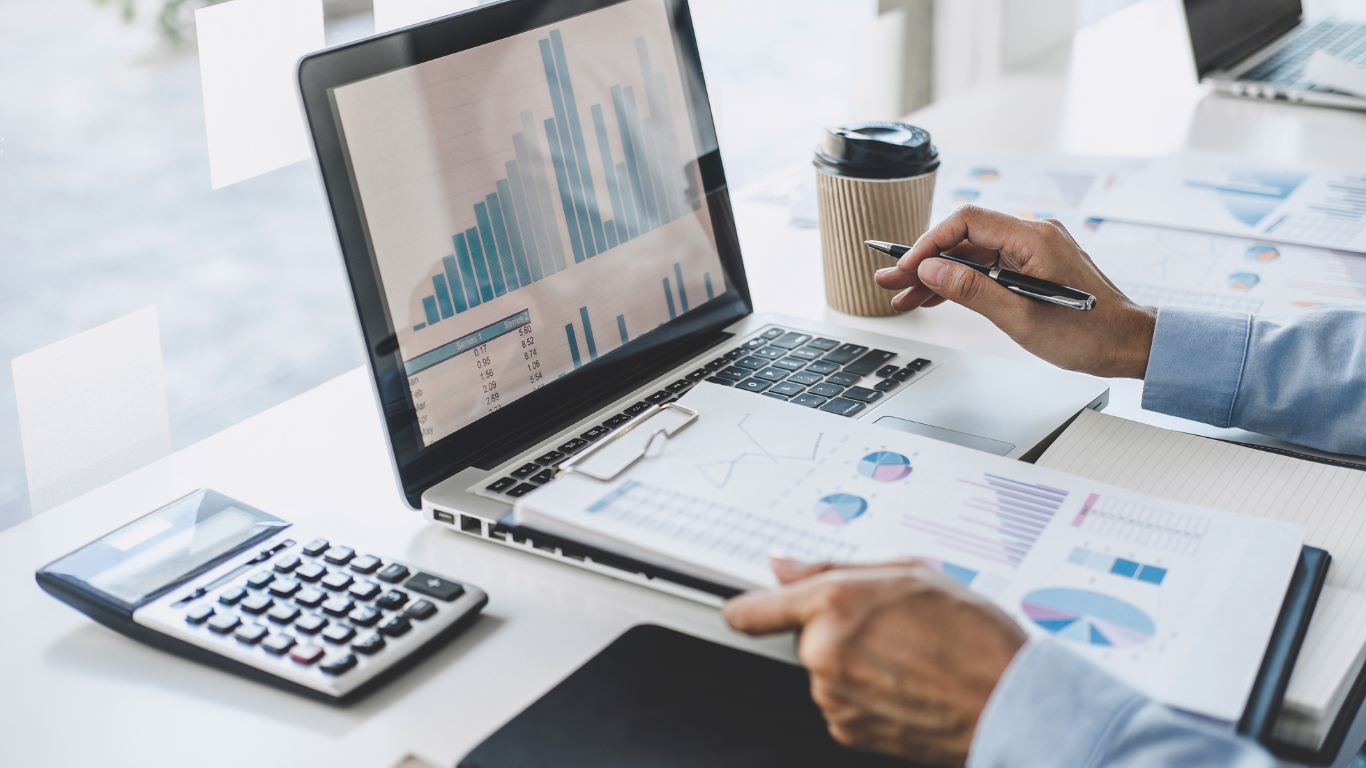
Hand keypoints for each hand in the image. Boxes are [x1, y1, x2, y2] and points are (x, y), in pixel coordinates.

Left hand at [723, 557, 1026, 766]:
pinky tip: (906, 685)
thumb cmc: (972, 634)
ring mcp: (833, 697)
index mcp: (833, 604)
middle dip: (837, 631)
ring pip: (826, 672)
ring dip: (855, 664)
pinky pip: (842, 703)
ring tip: (909, 657)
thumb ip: (834, 568)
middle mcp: (823, 653)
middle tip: (888, 627)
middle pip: (805, 637)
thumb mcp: (907, 572)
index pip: (753, 609)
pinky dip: (866, 696)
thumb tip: (785, 567)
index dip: (747, 608)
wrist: (1009, 700)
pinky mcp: (848, 730)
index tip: (745, 608)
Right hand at [873, 206, 1156, 378]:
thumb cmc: (1090, 334)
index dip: (928, 244)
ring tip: (906, 297)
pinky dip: (964, 280)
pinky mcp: (1037, 266)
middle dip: (925, 261)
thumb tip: (932, 269)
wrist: (1131, 344)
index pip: (966, 222)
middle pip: (965, 238)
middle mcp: (1035, 235)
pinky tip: (939, 295)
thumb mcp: (1020, 317)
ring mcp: (1036, 250)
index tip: (905, 268)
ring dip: (940, 274)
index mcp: (1034, 238)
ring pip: (974, 253)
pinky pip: (991, 265)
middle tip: (890, 283)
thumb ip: (972, 290)